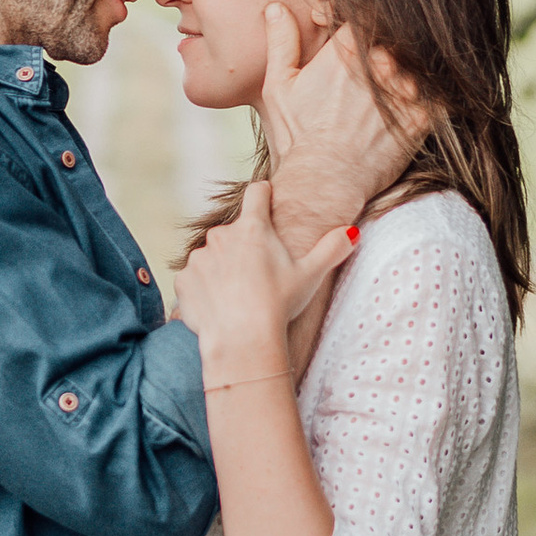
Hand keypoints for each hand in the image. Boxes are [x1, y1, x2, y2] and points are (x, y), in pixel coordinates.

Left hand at [174, 179, 356, 374]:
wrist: (242, 342)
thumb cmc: (278, 305)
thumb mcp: (311, 276)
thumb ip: (331, 249)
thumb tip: (351, 232)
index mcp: (252, 228)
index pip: (256, 193)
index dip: (263, 196)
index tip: (267, 200)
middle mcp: (221, 236)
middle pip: (234, 231)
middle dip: (244, 246)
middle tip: (259, 273)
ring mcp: (198, 257)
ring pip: (213, 256)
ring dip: (222, 268)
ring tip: (239, 295)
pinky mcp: (183, 280)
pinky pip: (194, 279)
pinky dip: (204, 289)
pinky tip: (220, 306)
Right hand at [259, 6, 420, 249]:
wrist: (325, 182)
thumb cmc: (298, 137)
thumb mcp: (279, 86)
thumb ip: (282, 42)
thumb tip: (277, 7)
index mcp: (346, 50)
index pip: (364, 18)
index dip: (358, 28)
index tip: (352, 47)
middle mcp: (379, 64)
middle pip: (392, 43)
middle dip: (383, 56)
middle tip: (370, 80)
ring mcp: (404, 89)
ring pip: (416, 66)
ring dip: (407, 77)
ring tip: (390, 99)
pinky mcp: (422, 116)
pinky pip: (437, 96)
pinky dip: (429, 99)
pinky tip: (411, 111)